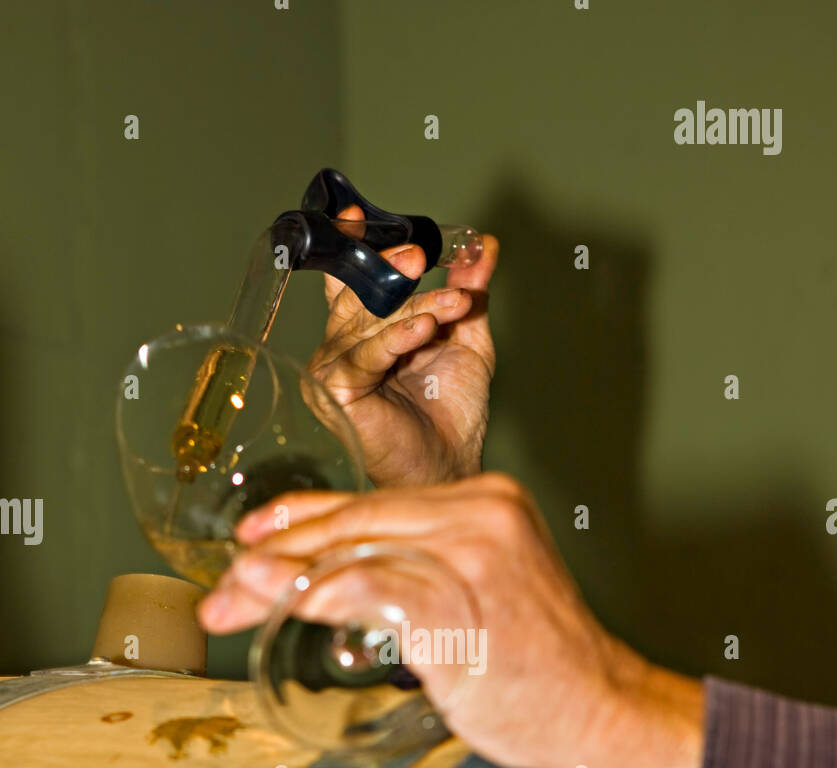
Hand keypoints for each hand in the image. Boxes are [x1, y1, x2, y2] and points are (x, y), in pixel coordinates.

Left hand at [199, 474, 704, 767]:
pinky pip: (370, 591)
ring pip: (352, 552)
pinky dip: (314, 595)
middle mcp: (480, 512)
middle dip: (277, 556)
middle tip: (225, 588)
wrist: (603, 711)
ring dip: (279, 578)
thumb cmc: (538, 666)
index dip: (303, 520)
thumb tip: (333, 581)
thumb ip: (417, 575)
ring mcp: (472, 554)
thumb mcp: (478, 595)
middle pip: (353, 523)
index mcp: (486, 501)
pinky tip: (277, 603)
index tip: (255, 539)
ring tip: (229, 600)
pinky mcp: (460, 603)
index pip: (373, 504)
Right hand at [306, 206, 497, 487]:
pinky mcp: (336, 394)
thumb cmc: (452, 415)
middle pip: (364, 295)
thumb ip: (467, 292)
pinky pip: (364, 357)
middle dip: (394, 273)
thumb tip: (483, 245)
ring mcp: (333, 370)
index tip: (357, 214)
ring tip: (453, 306)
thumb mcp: (465, 339)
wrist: (451, 466)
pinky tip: (424, 330)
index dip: (352, 246)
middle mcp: (341, 347)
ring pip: (369, 321)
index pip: (351, 279)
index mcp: (364, 332)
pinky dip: (395, 340)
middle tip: (421, 256)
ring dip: (415, 309)